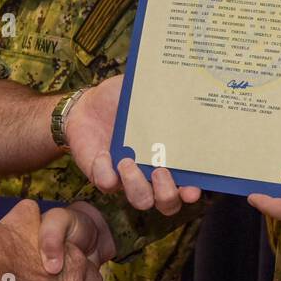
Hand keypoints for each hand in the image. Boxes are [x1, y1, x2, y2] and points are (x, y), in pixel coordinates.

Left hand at [66, 75, 202, 214]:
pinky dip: (106, 172)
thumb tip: (182, 78)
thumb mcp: (142, 92)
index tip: (194, 187)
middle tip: (161, 171)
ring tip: (128, 162)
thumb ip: (161, 90)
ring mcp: (128, 179)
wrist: (86, 106)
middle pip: (167, 203)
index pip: (187, 184)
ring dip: (137, 186)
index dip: (192, 191)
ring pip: (140, 200)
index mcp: (168, 157)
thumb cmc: (121, 100)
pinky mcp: (103, 176)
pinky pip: (108, 185)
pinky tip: (105, 154)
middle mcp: (151, 174)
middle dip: (168, 194)